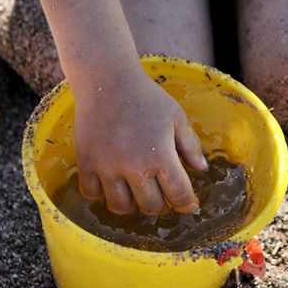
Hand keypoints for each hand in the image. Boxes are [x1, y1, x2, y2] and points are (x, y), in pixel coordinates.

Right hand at [72, 69, 206, 215]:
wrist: (106, 80)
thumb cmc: (146, 97)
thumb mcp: (175, 117)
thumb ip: (190, 145)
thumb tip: (201, 169)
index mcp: (161, 155)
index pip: (179, 195)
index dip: (187, 204)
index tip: (188, 204)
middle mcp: (133, 166)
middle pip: (151, 207)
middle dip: (161, 206)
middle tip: (162, 195)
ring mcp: (107, 166)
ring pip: (121, 207)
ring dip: (133, 205)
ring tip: (137, 192)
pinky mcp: (86, 162)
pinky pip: (92, 194)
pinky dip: (103, 194)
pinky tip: (112, 183)